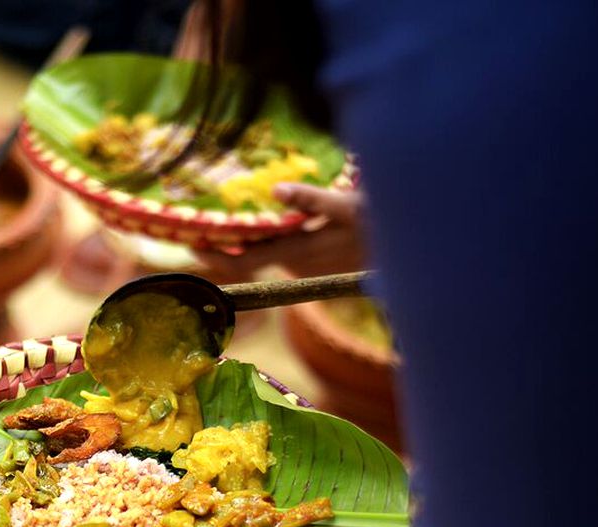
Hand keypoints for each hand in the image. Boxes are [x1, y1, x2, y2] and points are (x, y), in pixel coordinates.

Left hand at [197, 183, 366, 282]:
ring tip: (211, 219)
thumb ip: (313, 199)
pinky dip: (261, 237)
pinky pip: (276, 249)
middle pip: (247, 259)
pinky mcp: (312, 259)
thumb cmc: (381, 222)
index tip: (190, 245)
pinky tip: (251, 221)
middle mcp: (295, 263)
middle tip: (189, 227)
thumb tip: (277, 191)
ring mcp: (304, 264)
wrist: (408, 249)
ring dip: (238, 241)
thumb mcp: (350, 206)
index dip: (215, 256)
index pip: (246, 260)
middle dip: (218, 247)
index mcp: (298, 252)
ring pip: (261, 253)